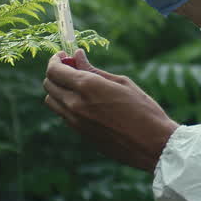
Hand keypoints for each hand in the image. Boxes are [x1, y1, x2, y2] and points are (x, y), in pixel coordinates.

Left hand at [43, 50, 178, 171]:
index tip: (63, 55)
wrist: (152, 144)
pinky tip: (84, 101)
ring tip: (76, 85)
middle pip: (48, 85)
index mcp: (87, 86)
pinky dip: (66, 104)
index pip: (55, 70)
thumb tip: (77, 56)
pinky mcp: (79, 134)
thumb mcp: (121, 83)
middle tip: (70, 67)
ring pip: (51, 101)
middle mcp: (75, 104)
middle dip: (55, 73)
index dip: (55, 60)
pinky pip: (62, 114)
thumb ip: (94, 70)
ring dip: (58, 90)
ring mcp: (75, 122)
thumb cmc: (143, 110)